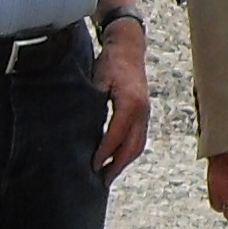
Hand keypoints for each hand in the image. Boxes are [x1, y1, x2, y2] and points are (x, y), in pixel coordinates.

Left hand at [90, 23, 150, 183]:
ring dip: (124, 162)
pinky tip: (116, 158)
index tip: (92, 166)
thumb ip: (92, 105)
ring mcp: (146, 112)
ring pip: (138, 145)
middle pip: (132, 147)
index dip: (104, 153)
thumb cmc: (111, 62)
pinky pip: (139, 138)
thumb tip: (81, 129)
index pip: (116, 136)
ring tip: (108, 175)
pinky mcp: (144, 112)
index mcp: (130, 103)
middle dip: (117, 166)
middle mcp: (142, 111)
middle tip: (101, 181)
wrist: (129, 47)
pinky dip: (129, 152)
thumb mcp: (97, 81)